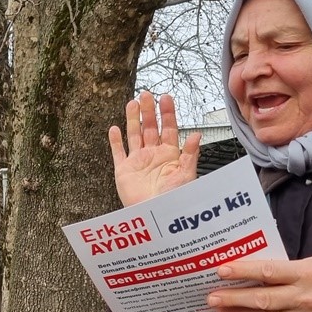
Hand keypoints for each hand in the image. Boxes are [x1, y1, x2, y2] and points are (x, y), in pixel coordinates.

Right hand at [108, 91, 200, 206]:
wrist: (157, 216)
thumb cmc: (174, 200)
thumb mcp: (186, 175)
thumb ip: (190, 154)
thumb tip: (197, 135)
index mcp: (170, 155)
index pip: (169, 128)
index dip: (167, 113)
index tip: (166, 98)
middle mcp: (153, 155)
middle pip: (150, 128)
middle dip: (148, 111)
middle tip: (146, 94)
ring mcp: (137, 162)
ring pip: (134, 135)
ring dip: (132, 119)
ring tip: (132, 103)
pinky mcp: (124, 171)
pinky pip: (118, 153)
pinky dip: (115, 141)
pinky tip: (114, 129)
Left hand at [207, 254, 311, 311]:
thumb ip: (285, 267)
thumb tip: (252, 268)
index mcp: (307, 273)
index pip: (269, 271)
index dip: (244, 271)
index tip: (222, 270)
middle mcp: (304, 297)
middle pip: (263, 299)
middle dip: (234, 299)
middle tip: (211, 296)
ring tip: (219, 309)